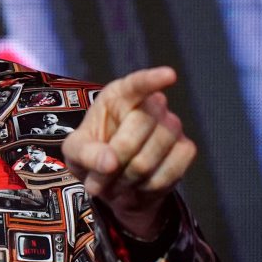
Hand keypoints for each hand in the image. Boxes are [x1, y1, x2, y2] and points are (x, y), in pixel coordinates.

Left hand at [62, 67, 195, 238]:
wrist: (114, 182)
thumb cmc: (92, 155)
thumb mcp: (75, 153)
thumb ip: (86, 154)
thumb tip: (110, 162)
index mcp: (120, 95)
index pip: (138, 83)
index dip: (153, 79)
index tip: (169, 75)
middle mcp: (151, 104)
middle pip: (140, 126)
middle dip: (117, 158)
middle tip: (99, 179)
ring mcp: (172, 125)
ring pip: (153, 154)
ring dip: (129, 178)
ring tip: (115, 184)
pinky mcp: (185, 148)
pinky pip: (171, 170)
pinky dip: (150, 186)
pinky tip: (138, 185)